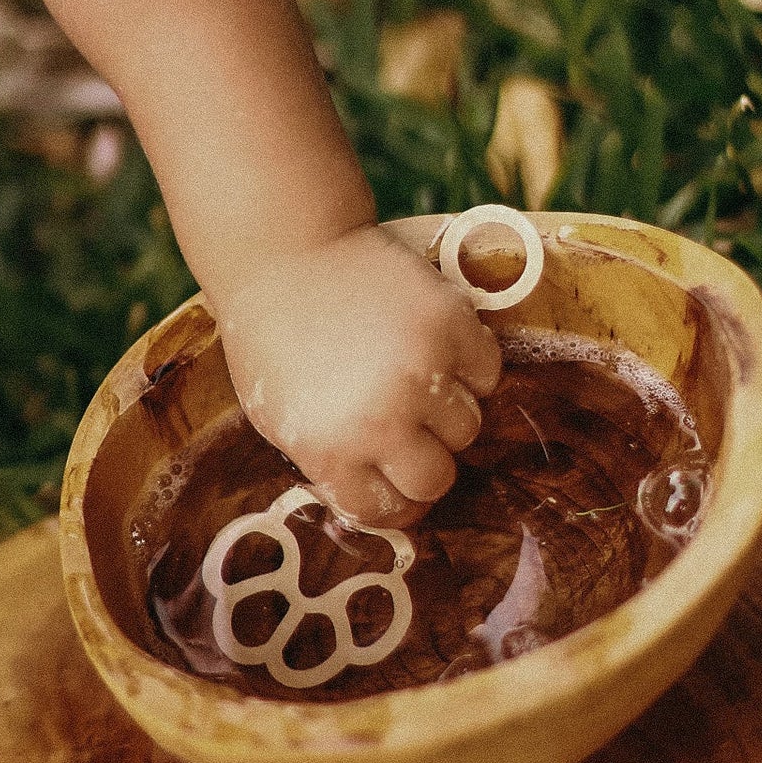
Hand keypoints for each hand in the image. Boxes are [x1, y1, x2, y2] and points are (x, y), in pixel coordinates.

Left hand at [216, 224, 502, 526]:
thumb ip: (329, 462)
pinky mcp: (452, 325)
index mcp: (330, 452)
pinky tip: (435, 345)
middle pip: (437, 479)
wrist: (286, 250)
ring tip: (417, 376)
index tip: (395, 481)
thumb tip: (382, 496)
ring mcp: (421, 372)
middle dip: (426, 460)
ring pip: (469, 427)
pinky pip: (488, 373)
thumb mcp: (280, 418)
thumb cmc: (273, 336)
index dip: (394, 499)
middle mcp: (381, 421)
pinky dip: (470, 365)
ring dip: (449, 409)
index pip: (387, 511)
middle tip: (411, 429)